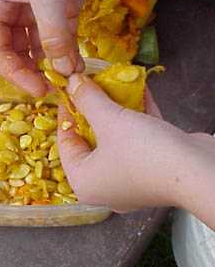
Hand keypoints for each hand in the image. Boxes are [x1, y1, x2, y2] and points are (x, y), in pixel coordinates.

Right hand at [0, 0, 105, 95]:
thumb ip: (53, 35)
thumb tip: (62, 70)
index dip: (14, 72)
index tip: (35, 87)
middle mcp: (12, 11)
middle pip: (17, 52)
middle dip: (32, 70)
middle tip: (50, 88)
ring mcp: (38, 11)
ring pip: (39, 47)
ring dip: (52, 64)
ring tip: (66, 79)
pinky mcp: (61, 9)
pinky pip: (60, 37)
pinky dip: (68, 52)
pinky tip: (76, 65)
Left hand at [57, 74, 214, 229]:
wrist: (200, 172)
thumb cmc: (143, 152)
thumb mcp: (109, 120)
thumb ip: (88, 100)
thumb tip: (72, 82)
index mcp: (84, 181)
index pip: (65, 143)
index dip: (66, 113)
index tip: (69, 91)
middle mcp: (103, 184)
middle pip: (91, 139)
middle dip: (94, 108)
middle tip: (91, 85)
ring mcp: (129, 178)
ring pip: (116, 138)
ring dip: (117, 110)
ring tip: (113, 83)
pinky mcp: (152, 170)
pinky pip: (137, 140)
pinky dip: (137, 118)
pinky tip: (139, 91)